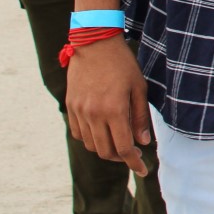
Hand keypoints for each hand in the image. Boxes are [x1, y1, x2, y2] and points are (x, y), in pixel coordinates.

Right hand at [66, 36, 151, 175]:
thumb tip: (142, 142)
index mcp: (114, 110)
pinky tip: (102, 132)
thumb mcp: (139, 88)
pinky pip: (79, 133)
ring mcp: (79, 111)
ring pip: (91, 145)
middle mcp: (94, 114)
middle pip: (105, 152)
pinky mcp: (70, 106)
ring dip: (106, 150)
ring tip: (119, 143)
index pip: (123, 148)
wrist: (94, 44)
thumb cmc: (122, 64)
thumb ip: (140, 117)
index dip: (134, 163)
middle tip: (132, 155)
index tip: (143, 169)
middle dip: (121, 159)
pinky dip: (91, 139)